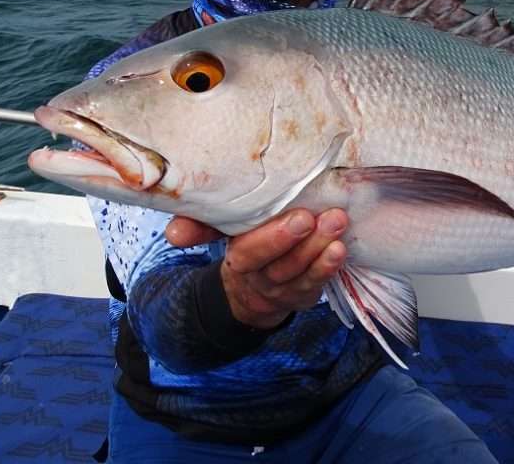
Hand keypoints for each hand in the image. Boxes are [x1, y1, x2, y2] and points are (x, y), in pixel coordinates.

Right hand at [166, 208, 347, 329]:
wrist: (254, 292)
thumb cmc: (247, 246)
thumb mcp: (224, 233)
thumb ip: (201, 225)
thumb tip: (173, 233)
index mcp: (237, 259)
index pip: (247, 252)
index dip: (270, 239)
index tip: (298, 217)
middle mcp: (259, 277)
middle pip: (275, 264)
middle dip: (293, 241)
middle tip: (313, 217)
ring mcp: (283, 290)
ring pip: (298, 273)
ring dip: (319, 249)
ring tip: (337, 224)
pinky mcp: (304, 295)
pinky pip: (315, 284)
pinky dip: (328, 267)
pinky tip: (340, 249)